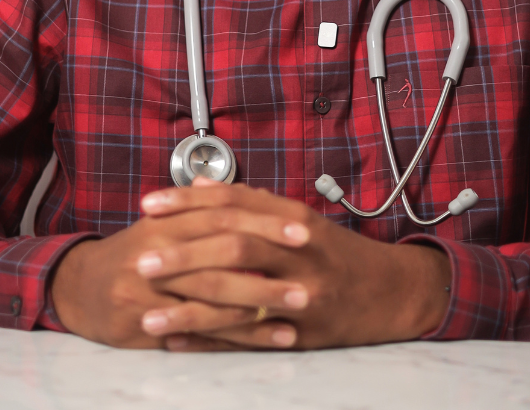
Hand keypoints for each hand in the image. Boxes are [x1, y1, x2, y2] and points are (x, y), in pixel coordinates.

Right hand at [49, 187, 311, 348]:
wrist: (81, 288)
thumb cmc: (134, 252)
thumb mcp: (166, 222)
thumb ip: (206, 211)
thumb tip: (254, 196)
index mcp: (167, 221)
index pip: (223, 216)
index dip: (264, 223)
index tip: (302, 230)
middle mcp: (156, 252)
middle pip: (221, 257)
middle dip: (269, 267)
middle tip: (310, 274)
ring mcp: (148, 291)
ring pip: (213, 298)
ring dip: (260, 305)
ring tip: (299, 307)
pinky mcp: (144, 324)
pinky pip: (200, 332)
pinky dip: (240, 335)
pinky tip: (272, 336)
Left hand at [135, 179, 451, 350]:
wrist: (388, 292)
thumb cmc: (334, 251)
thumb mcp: (299, 218)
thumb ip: (253, 204)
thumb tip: (203, 187)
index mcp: (292, 218)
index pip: (233, 203)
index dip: (188, 202)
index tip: (149, 206)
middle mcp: (298, 253)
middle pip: (233, 246)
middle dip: (183, 253)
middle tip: (141, 260)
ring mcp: (301, 296)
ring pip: (237, 299)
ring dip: (187, 309)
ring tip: (145, 316)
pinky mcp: (301, 335)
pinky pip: (247, 340)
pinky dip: (209, 342)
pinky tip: (176, 343)